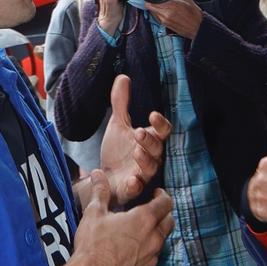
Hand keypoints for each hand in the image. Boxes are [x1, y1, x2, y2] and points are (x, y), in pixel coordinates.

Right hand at [73, 181, 172, 265]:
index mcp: (144, 219)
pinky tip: (132, 251)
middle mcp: (153, 238)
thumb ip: (100, 192)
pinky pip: (152, 258)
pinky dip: (147, 251)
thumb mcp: (94, 213)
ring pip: (161, 241)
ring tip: (139, 231)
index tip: (156, 194)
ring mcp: (151, 258)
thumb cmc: (92, 245)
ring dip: (155, 233)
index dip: (163, 196)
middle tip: (151, 210)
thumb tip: (97, 174)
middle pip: (169, 222)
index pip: (166, 203)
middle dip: (163, 214)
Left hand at [95, 74, 169, 206]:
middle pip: (158, 149)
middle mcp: (150, 158)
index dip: (161, 124)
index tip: (153, 114)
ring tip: (136, 151)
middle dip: (150, 141)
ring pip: (150, 169)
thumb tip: (123, 77)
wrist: (104, 177)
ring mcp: (141, 174)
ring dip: (145, 160)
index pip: (162, 131)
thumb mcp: (117, 125)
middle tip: (139, 132)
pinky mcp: (131, 189)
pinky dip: (135, 185)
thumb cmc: (117, 151)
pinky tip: (132, 180)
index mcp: (149, 141)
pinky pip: (137, 188)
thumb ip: (121, 103)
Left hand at [147, 0, 203, 39]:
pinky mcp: (165, 26)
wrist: (198, 27)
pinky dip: (160, 13)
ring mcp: (164, 22)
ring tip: (166, 5)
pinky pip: (157, 17)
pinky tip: (168, 11)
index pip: (150, 3)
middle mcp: (164, 16)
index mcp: (169, 8)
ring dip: (156, 8)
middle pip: (150, 7)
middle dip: (154, 2)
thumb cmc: (194, 14)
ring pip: (153, 13)